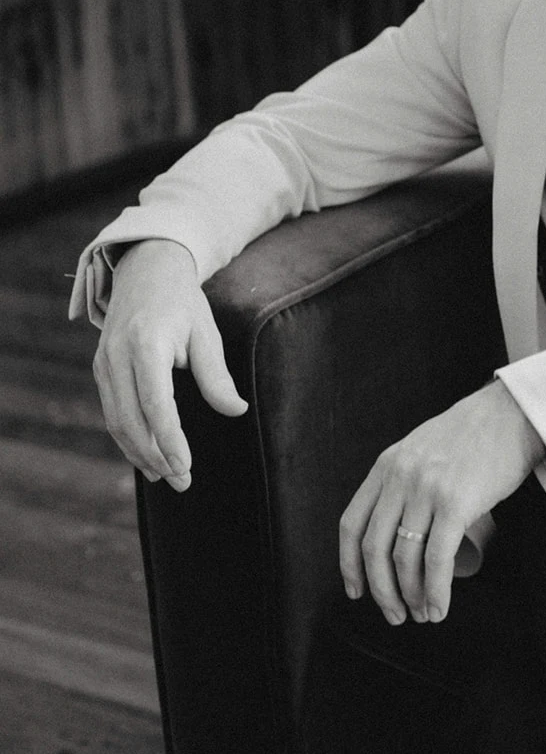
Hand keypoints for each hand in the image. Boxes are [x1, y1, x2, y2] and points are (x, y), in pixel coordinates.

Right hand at [92, 239, 247, 490]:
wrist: (146, 271)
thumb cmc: (182, 303)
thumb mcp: (206, 332)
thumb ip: (216, 375)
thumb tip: (236, 411)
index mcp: (146, 344)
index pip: (155, 403)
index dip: (169, 439)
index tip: (186, 466)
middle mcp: (117, 356)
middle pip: (131, 419)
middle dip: (156, 456)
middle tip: (183, 482)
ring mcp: (104, 363)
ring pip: (117, 420)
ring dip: (141, 453)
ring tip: (168, 477)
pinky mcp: (101, 369)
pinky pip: (113, 411)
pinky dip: (129, 438)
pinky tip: (149, 457)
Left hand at [338, 379, 545, 625]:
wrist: (513, 415)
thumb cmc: (474, 436)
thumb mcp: (422, 448)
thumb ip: (404, 475)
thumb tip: (399, 522)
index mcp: (387, 466)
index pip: (352, 524)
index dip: (349, 564)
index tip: (356, 590)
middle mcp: (400, 478)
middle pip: (374, 548)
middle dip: (381, 591)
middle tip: (394, 614)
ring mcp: (427, 490)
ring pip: (404, 559)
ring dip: (411, 596)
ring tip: (423, 614)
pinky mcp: (456, 503)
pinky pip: (437, 559)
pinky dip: (435, 591)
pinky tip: (439, 608)